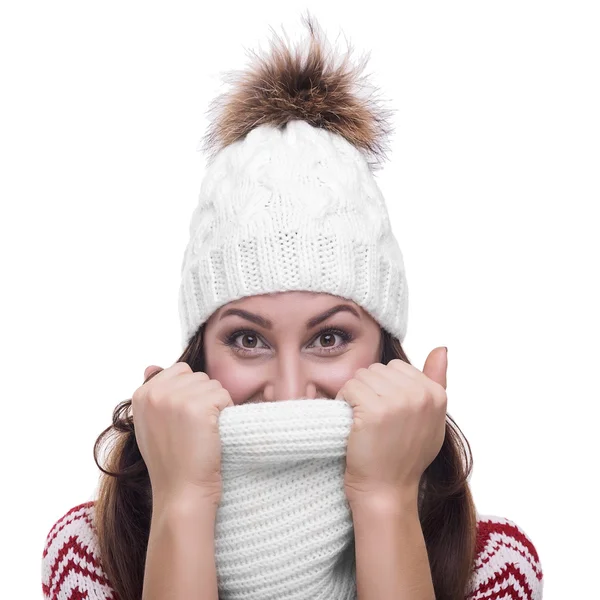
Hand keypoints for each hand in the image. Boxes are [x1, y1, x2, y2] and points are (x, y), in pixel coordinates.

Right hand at [132, 362, 233, 506]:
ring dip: (215, 407)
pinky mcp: (198, 406)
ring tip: (202, 433)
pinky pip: (224, 396)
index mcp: (142, 394)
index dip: (189, 394)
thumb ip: (154, 396)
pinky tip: (212, 434)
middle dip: (203, 399)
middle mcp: (155, 392)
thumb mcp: (151, 425)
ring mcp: (176, 398)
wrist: (181, 493)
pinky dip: (225, 413)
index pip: (180, 371)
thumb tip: (151, 366)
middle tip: (194, 430)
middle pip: (198, 377)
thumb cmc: (171, 462)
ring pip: (212, 385)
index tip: (184, 421)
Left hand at [336, 347, 447, 506]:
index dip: (384, 388)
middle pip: (377, 369)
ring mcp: (399, 402)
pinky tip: (352, 424)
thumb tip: (441, 348)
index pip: (397, 367)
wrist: (387, 492)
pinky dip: (344, 403)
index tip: (386, 415)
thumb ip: (436, 381)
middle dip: (368, 390)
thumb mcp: (430, 419)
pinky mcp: (374, 410)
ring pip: (361, 377)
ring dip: (355, 396)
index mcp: (437, 394)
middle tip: (372, 420)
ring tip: (362, 422)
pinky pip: (349, 388)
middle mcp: (421, 395)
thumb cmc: (405, 457)